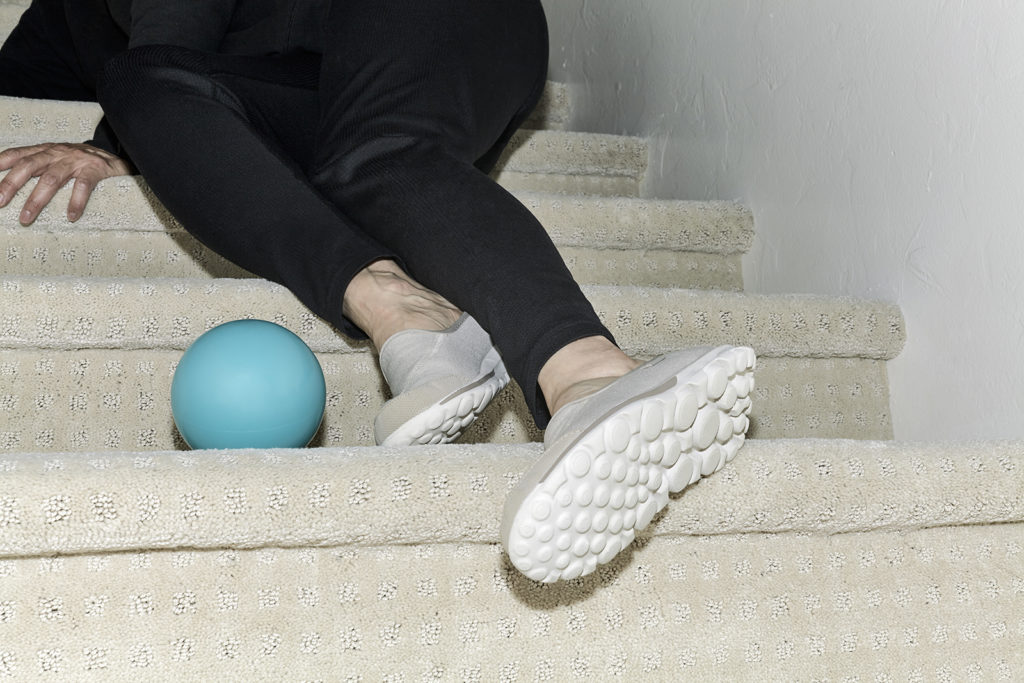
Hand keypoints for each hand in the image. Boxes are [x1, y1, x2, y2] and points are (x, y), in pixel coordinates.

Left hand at [0, 142, 130, 224]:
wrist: (118, 158)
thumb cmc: (84, 163)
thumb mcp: (58, 159)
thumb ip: (39, 167)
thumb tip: (13, 184)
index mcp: (46, 150)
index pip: (17, 154)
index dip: (0, 164)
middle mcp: (57, 153)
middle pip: (29, 166)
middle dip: (11, 184)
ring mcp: (77, 160)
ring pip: (52, 178)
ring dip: (36, 199)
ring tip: (26, 218)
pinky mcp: (96, 169)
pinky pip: (84, 186)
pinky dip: (76, 201)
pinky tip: (71, 216)